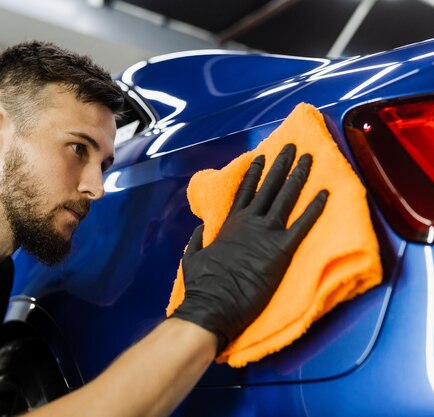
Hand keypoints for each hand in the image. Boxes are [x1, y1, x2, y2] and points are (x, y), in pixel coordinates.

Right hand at [171, 143, 327, 351]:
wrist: (213, 304)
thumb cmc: (202, 285)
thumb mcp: (192, 256)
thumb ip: (197, 240)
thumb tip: (199, 231)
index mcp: (230, 223)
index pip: (245, 190)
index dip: (255, 172)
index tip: (262, 156)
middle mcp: (249, 222)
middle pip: (269, 186)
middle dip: (281, 164)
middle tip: (292, 147)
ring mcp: (266, 234)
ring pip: (286, 197)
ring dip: (299, 176)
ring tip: (309, 158)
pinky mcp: (280, 251)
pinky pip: (302, 225)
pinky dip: (315, 208)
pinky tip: (326, 193)